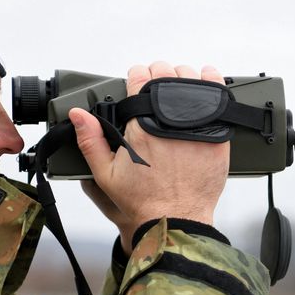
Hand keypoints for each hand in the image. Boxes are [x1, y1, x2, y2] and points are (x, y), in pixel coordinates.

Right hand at [69, 61, 229, 253]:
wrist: (176, 220)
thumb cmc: (142, 201)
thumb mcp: (105, 173)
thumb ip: (90, 140)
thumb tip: (77, 114)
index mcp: (141, 124)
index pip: (138, 78)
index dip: (136, 76)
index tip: (137, 81)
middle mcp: (169, 120)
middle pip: (165, 74)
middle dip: (158, 75)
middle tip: (156, 86)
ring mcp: (196, 125)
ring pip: (191, 80)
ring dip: (183, 77)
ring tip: (179, 85)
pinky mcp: (217, 134)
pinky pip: (217, 96)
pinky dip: (212, 83)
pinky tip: (207, 79)